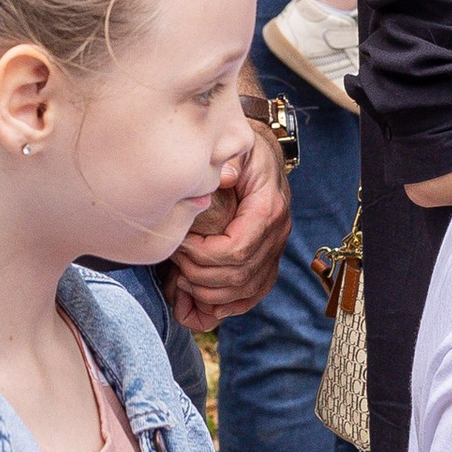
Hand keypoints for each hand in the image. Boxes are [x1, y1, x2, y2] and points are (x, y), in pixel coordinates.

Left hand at [163, 118, 289, 328]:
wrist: (263, 158)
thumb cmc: (246, 153)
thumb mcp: (239, 147)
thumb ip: (230, 161)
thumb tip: (224, 176)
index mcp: (268, 210)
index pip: (236, 249)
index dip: (203, 255)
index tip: (180, 244)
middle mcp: (276, 235)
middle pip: (237, 275)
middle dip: (200, 274)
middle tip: (175, 260)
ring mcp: (275, 251)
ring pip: (244, 291)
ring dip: (209, 292)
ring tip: (183, 276)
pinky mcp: (268, 261)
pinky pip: (253, 294)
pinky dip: (229, 304)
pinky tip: (205, 300)